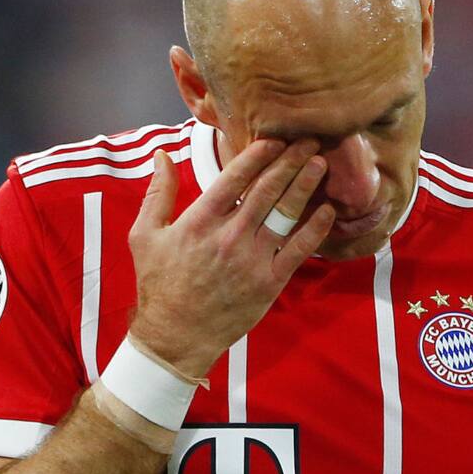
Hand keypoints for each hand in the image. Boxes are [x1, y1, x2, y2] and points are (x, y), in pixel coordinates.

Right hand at [127, 139, 334, 376]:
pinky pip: (299, 250)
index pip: (235, 177)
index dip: (258, 154)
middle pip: (267, 189)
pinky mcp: (269, 282)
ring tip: (321, 164)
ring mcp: (252, 259)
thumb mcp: (144, 235)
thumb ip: (157, 193)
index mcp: (199, 221)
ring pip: (286, 214)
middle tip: (309, 140)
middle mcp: (229, 235)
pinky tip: (327, 211)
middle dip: (290, 161)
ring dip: (305, 186)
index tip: (276, 138)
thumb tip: (161, 155)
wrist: (175, 335)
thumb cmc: (159, 283)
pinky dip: (316, 228)